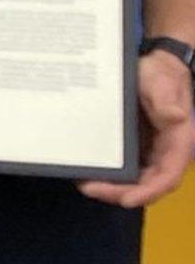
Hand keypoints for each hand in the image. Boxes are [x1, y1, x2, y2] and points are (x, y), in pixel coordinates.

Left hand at [81, 50, 194, 206]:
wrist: (152, 64)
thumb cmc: (160, 73)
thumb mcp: (162, 82)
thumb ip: (167, 99)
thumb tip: (176, 116)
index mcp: (178, 142)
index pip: (168, 175)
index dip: (149, 191)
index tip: (126, 199)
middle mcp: (165, 151)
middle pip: (148, 183)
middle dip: (121, 192)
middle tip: (90, 189)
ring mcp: (151, 150)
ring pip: (136, 179)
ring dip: (113, 187)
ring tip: (85, 185)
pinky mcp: (136, 146)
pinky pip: (126, 166)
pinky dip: (109, 173)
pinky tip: (87, 172)